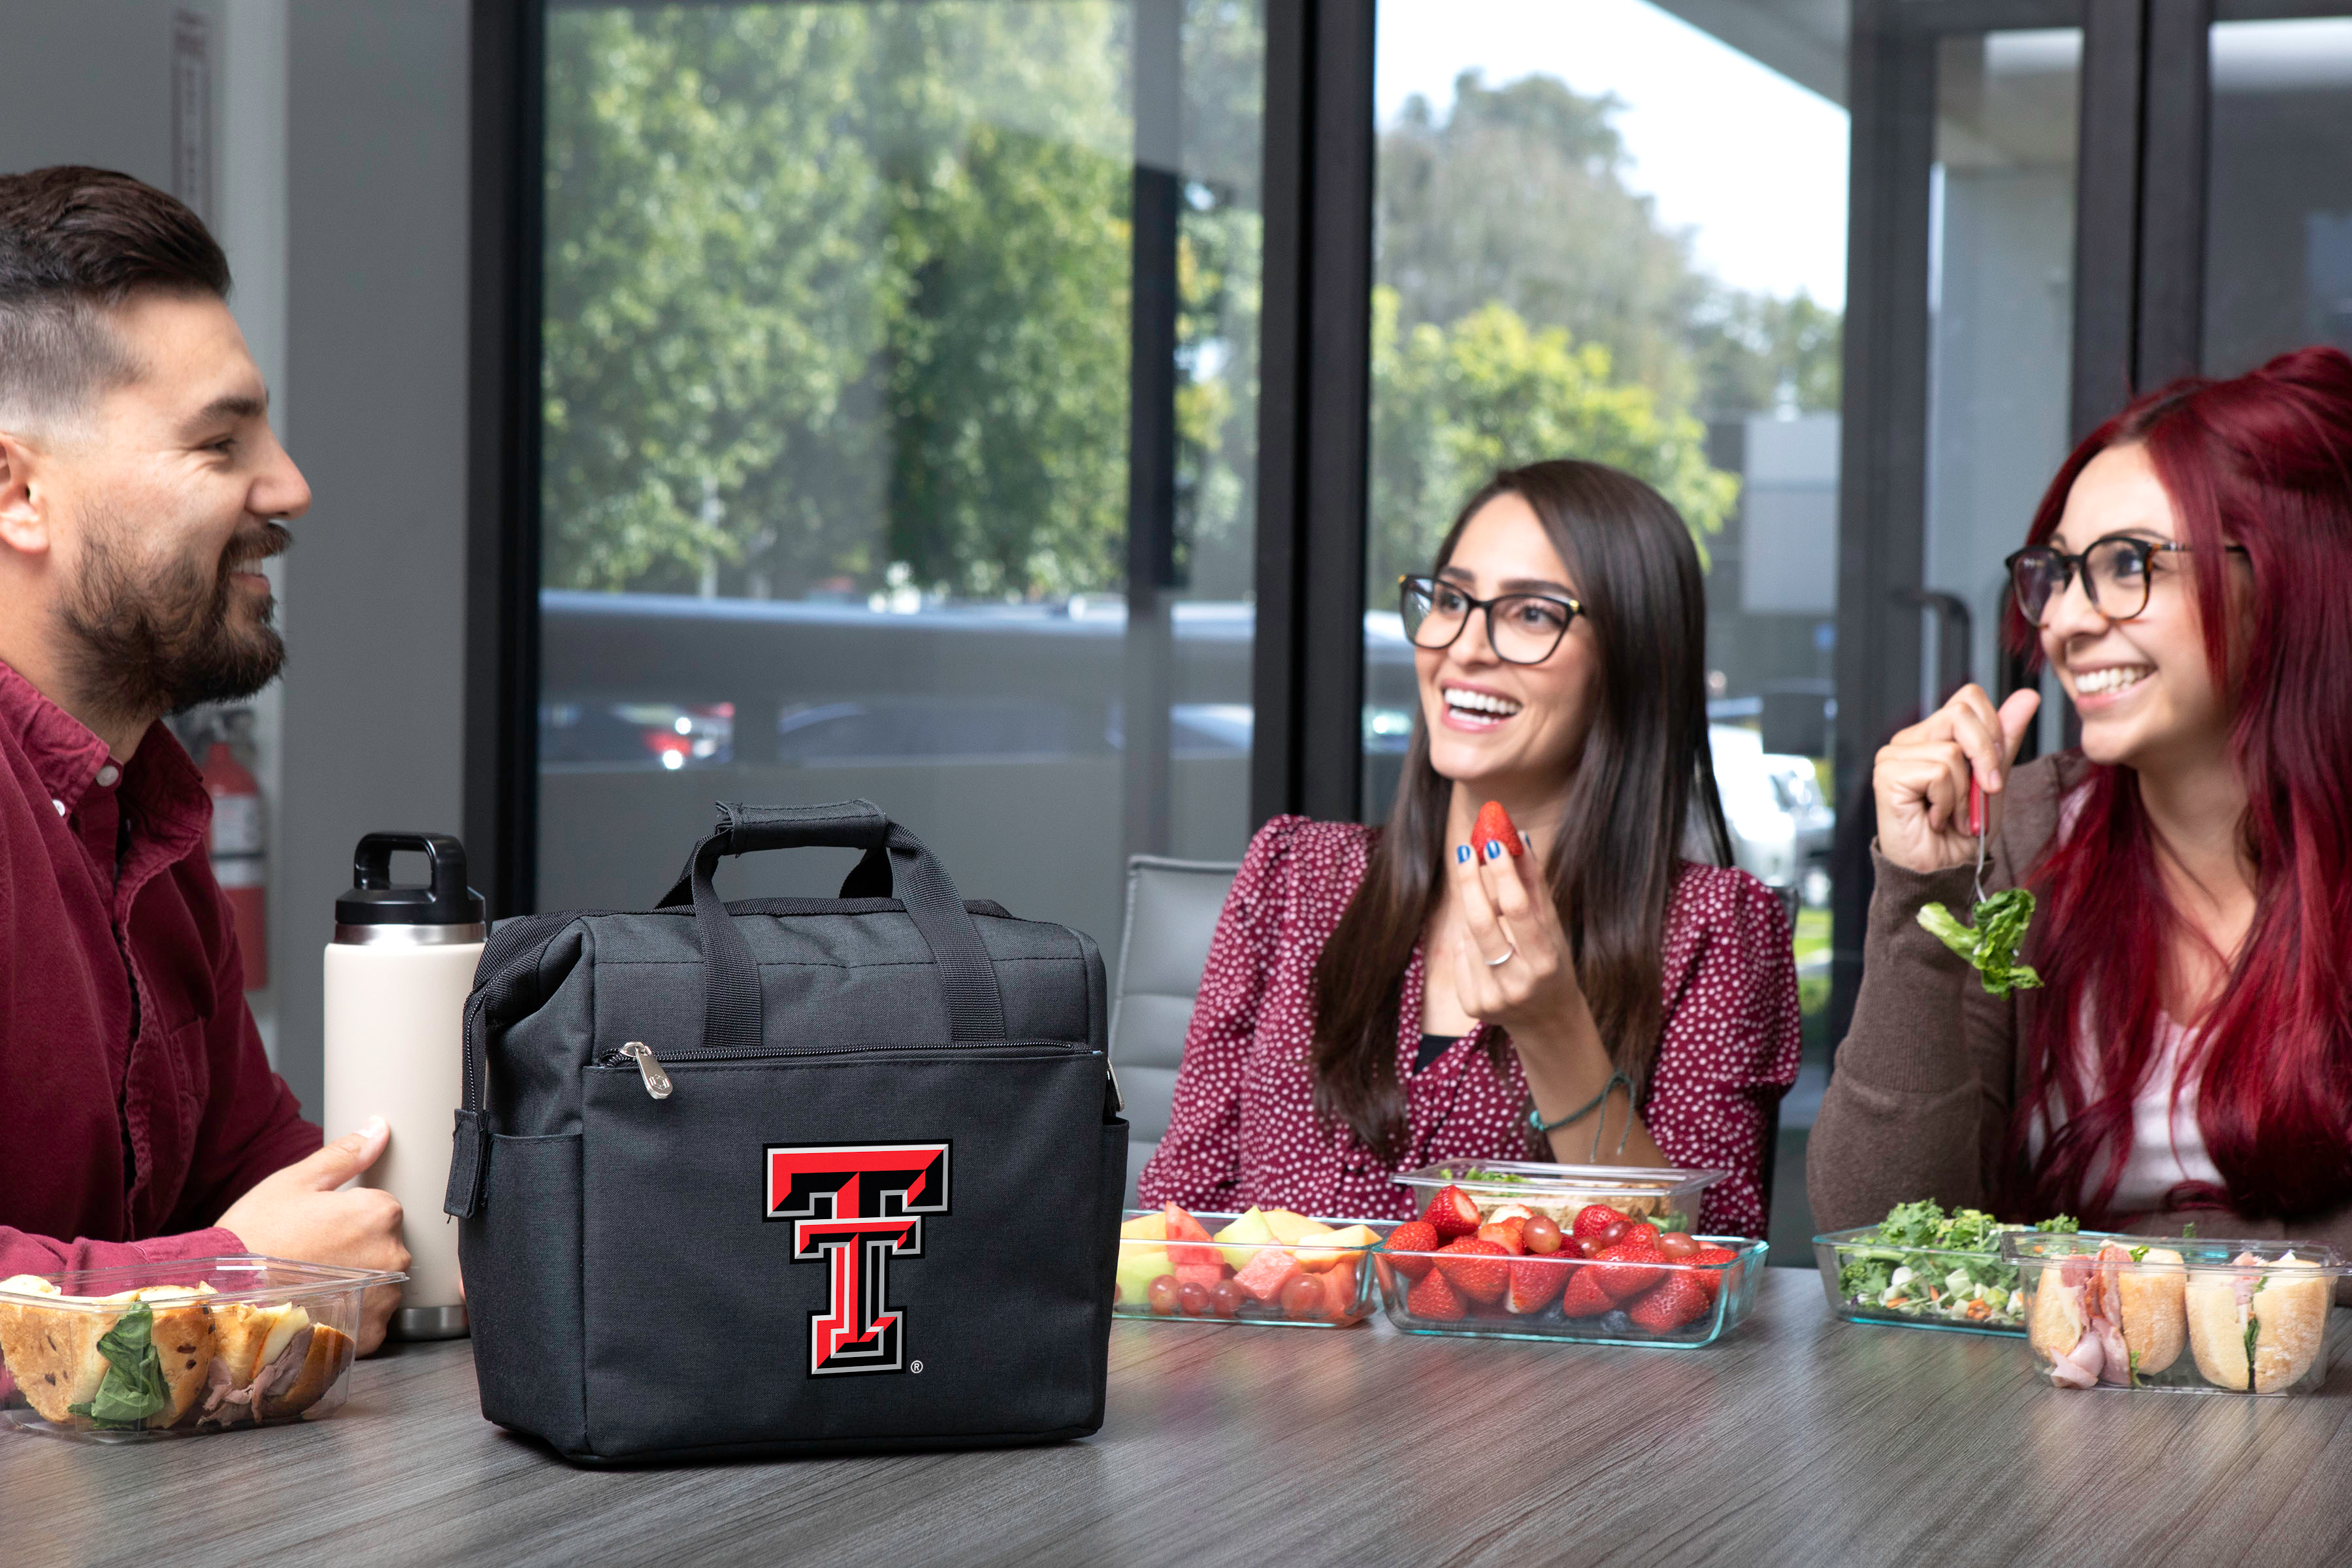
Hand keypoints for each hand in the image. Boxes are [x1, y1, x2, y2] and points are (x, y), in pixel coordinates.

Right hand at [217, 1118, 409, 1354]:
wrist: (221, 1298)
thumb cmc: (255, 1237)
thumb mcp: (295, 1183)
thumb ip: (345, 1155)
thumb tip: (379, 1128)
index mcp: (379, 1213)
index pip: (383, 1207)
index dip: (349, 1215)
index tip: (321, 1226)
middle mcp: (393, 1256)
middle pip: (386, 1244)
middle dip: (357, 1247)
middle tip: (312, 1255)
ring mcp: (383, 1298)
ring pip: (380, 1282)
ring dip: (356, 1282)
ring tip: (311, 1283)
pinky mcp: (370, 1333)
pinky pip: (370, 1318)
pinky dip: (349, 1314)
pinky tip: (318, 1307)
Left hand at [1448, 831, 1589, 1050]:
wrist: (1546, 1020)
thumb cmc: (1552, 963)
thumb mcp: (1551, 928)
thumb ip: (1534, 886)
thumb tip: (1519, 838)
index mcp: (1544, 964)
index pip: (1518, 910)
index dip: (1503, 875)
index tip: (1492, 844)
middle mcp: (1516, 984)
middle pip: (1481, 923)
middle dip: (1471, 882)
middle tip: (1465, 850)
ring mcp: (1491, 998)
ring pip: (1468, 936)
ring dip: (1476, 913)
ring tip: (1491, 909)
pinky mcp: (1471, 1006)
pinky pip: (1461, 955)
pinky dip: (1470, 941)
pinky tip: (1487, 949)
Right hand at [1873, 684, 2040, 874]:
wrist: (1945, 870)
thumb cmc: (1964, 830)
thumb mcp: (1993, 779)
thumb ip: (2003, 738)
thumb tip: (2027, 696)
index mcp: (1932, 734)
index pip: (1967, 699)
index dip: (1992, 729)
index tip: (1995, 770)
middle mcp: (1909, 740)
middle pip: (1961, 713)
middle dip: (1986, 756)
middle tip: (1985, 791)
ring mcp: (1893, 755)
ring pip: (1952, 750)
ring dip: (1965, 792)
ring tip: (1953, 814)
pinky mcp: (1887, 775)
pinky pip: (1938, 773)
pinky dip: (1947, 802)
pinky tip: (1934, 818)